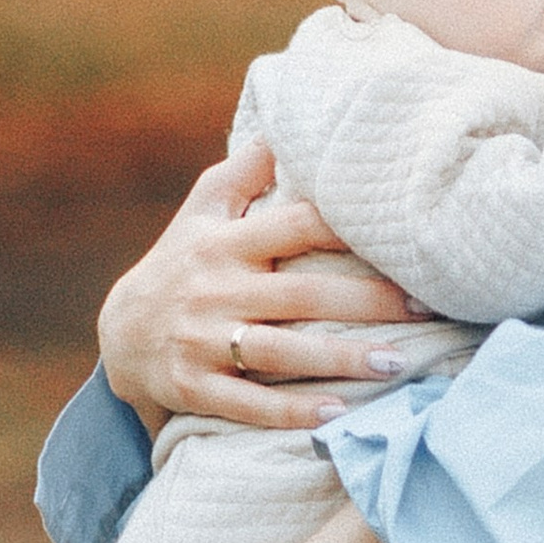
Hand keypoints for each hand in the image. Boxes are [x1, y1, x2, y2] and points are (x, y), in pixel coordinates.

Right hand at [98, 140, 416, 432]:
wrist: (119, 333)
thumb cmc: (182, 260)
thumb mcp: (202, 209)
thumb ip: (245, 171)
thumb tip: (286, 126)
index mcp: (226, 242)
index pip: (293, 226)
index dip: (345, 227)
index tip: (399, 234)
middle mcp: (216, 290)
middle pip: (302, 294)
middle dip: (366, 301)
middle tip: (425, 305)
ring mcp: (204, 341)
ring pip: (281, 351)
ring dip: (341, 359)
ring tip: (398, 363)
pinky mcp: (195, 387)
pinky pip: (249, 403)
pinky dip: (292, 412)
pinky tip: (337, 416)